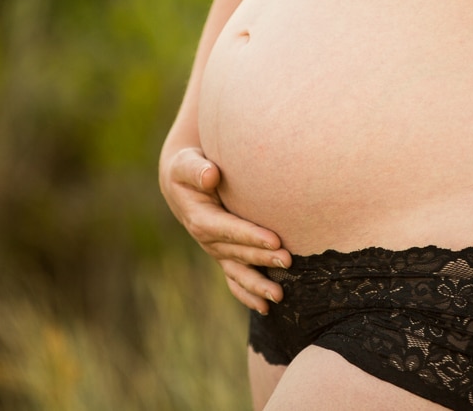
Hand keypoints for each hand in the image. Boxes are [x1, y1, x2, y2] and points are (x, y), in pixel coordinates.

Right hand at [159, 147, 290, 314]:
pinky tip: (266, 308)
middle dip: (263, 259)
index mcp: (200, 219)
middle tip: (289, 261)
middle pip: (238, 252)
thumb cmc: (189, 168)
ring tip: (280, 295)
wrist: (183, 183)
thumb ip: (196, 169)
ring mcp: (217, 251)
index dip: (250, 236)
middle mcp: (208, 240)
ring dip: (258, 284)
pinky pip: (235, 279)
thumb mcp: (185, 164)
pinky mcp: (225, 255)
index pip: (228, 229)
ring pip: (238, 271)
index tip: (275, 240)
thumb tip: (210, 176)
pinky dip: (248, 294)